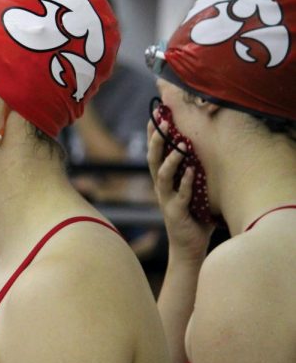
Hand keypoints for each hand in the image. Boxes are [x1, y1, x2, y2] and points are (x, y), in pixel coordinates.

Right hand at [146, 119, 212, 260]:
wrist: (188, 247)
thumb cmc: (194, 216)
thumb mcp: (193, 190)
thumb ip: (196, 173)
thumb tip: (210, 148)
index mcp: (164, 181)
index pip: (155, 153)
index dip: (153, 135)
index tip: (156, 115)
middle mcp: (161, 188)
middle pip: (153, 160)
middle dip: (156, 140)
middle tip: (162, 122)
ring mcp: (166, 200)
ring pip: (162, 176)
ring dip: (170, 160)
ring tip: (180, 146)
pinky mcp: (176, 213)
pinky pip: (180, 195)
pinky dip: (186, 182)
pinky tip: (193, 171)